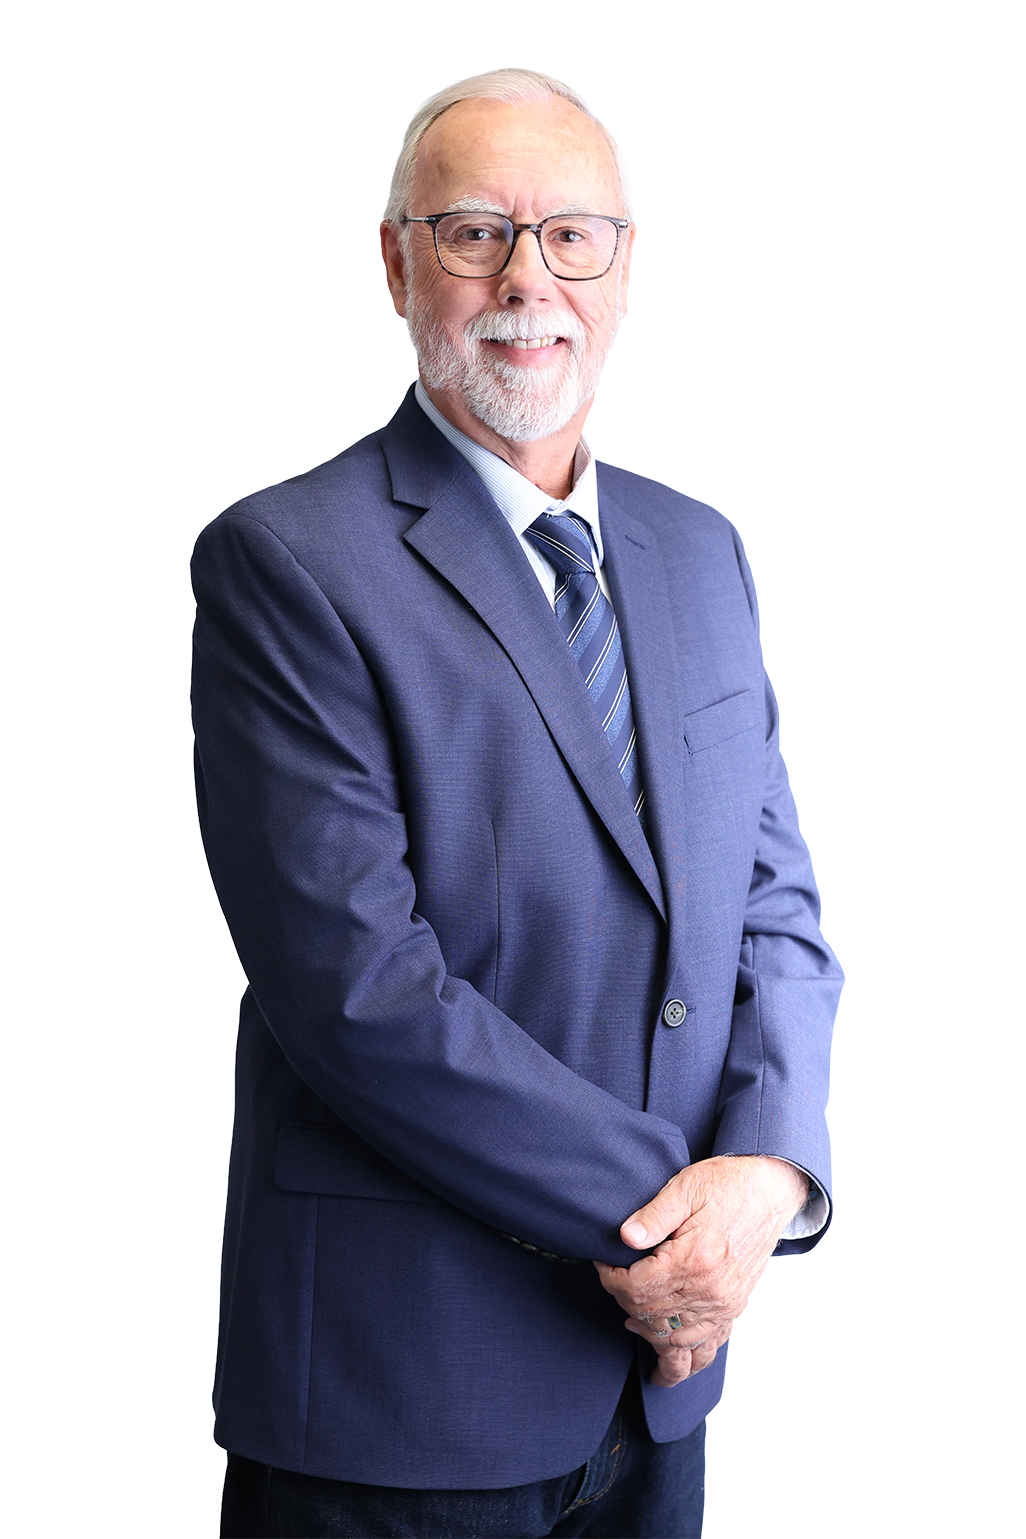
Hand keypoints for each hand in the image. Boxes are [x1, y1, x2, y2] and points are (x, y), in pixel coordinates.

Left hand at [594, 1156, 807, 1386]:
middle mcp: (711, 1290)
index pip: (638, 1288)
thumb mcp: (686, 1187)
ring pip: (677, 1340)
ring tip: (631, 1325)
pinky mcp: (733, 1306)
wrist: (770, 1190)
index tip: (603, 1265)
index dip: (612, 1279)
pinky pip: (708, 1344)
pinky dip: (686, 1353)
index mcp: (694, 1260)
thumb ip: (654, 1214)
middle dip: (625, 1303)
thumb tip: (625, 1237)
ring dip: (650, 1336)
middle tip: (614, 1284)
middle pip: (652, 1316)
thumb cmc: (729, 1185)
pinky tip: (669, 1349)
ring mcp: (724, 1303)